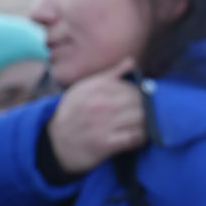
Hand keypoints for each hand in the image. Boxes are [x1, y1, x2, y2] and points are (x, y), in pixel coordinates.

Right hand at [46, 58, 147, 174]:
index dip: (143, 94)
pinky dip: (141, 137)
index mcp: (97, 88)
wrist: (56, 142)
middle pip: (140, 102)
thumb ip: (110, 75)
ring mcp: (103, 125)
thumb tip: (132, 61)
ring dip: (148, 123)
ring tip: (146, 124)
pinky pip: (135, 138)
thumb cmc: (73, 112)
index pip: (134, 88)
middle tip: (149, 114)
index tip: (143, 100)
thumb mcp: (84, 88)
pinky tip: (139, 137)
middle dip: (148, 108)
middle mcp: (101, 104)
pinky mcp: (105, 144)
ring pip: (141, 119)